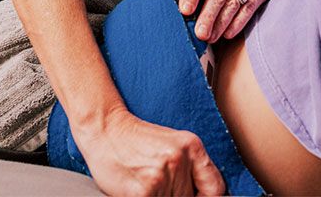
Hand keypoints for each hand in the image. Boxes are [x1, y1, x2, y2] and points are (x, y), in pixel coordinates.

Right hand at [78, 107, 224, 195]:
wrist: (105, 128)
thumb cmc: (136, 140)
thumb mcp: (172, 145)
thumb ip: (191, 169)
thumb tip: (203, 195)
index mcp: (192, 146)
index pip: (215, 188)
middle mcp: (179, 160)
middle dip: (175, 195)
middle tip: (158, 182)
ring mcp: (161, 176)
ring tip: (145, 182)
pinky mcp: (142, 192)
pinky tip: (136, 189)